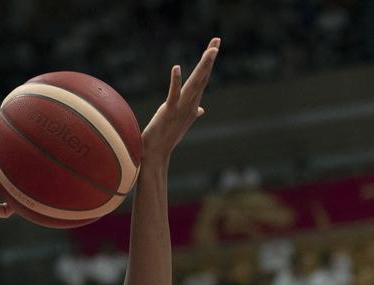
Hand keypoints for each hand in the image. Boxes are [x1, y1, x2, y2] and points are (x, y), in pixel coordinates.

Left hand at [141, 38, 219, 163]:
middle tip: (216, 40)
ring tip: (210, 50)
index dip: (208, 63)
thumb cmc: (166, 137)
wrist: (156, 154)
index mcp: (191, 104)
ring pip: (194, 84)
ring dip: (202, 67)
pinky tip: (176, 67)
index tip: (214, 46)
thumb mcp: (182, 122)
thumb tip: (201, 109)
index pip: (202, 79)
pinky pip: (173, 94)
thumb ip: (192, 113)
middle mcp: (189, 104)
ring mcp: (180, 108)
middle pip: (202, 77)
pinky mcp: (168, 111)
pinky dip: (176, 81)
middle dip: (209, 58)